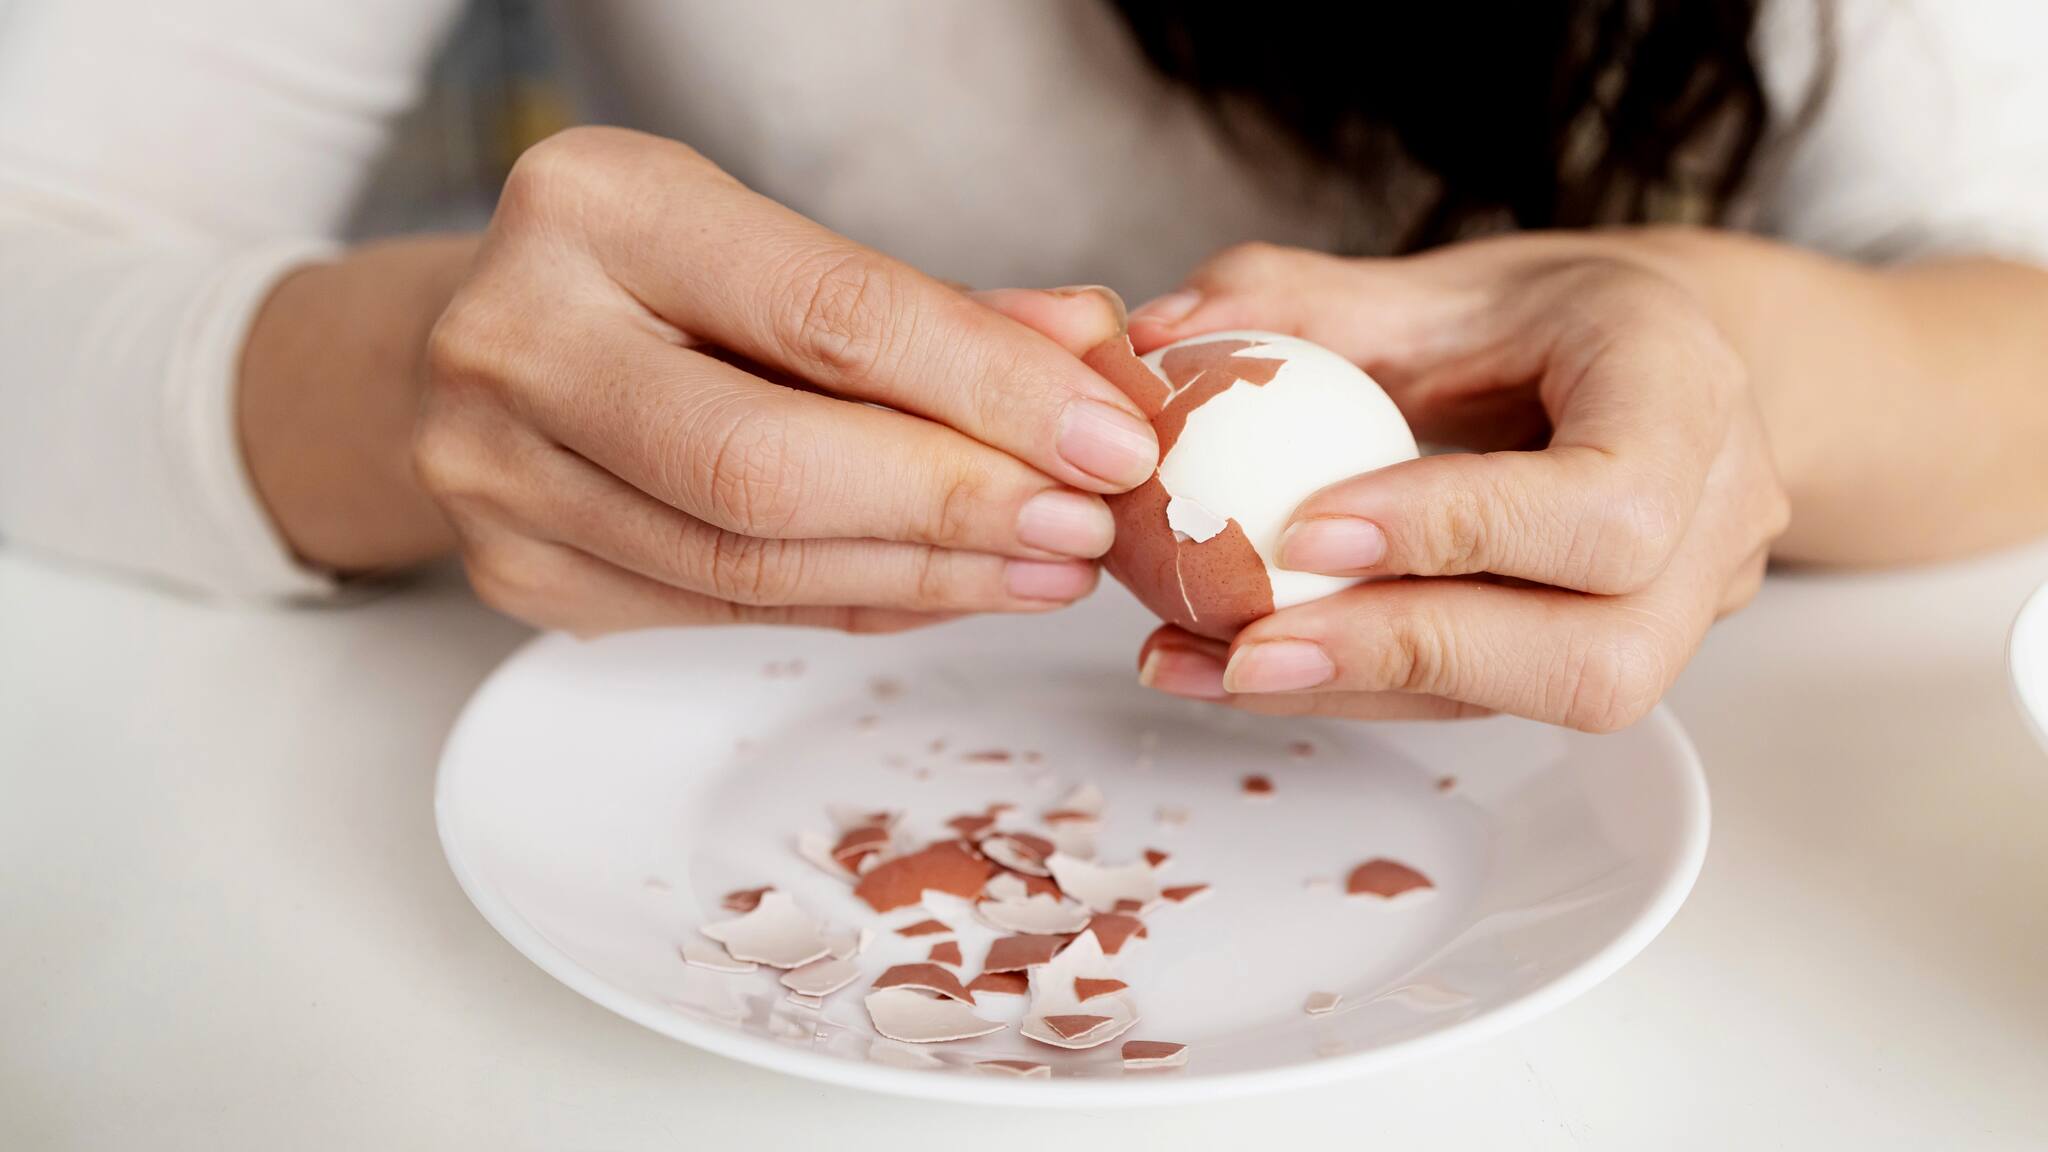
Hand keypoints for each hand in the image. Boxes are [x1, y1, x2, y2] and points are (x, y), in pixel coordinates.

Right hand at [414, 127, 1157, 634]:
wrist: (484, 339)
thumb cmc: (647, 277)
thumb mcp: (770, 243)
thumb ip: (921, 306)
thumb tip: (1087, 357)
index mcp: (595, 210)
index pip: (827, 316)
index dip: (986, 389)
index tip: (1107, 434)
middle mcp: (520, 338)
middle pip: (770, 467)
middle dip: (956, 505)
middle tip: (1085, 527)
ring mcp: (498, 471)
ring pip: (750, 563)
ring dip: (927, 574)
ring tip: (1047, 568)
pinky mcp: (518, 572)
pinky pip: (727, 610)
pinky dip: (858, 601)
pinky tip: (951, 587)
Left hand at [1125, 236, 1789, 730]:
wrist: (1662, 371)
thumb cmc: (1559, 319)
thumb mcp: (1444, 282)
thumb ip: (1306, 301)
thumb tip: (1155, 330)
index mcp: (1685, 395)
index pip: (1609, 504)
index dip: (1461, 532)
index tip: (1304, 529)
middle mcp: (1713, 522)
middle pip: (1600, 652)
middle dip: (1409, 654)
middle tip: (1247, 645)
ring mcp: (1681, 612)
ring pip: (1543, 703)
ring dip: (1364, 695)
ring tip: (1210, 666)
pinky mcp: (1609, 662)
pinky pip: (1492, 703)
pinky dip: (1359, 692)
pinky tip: (1239, 666)